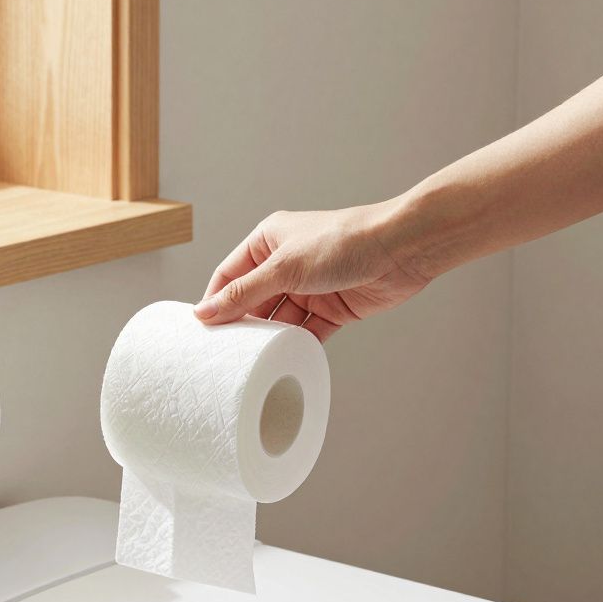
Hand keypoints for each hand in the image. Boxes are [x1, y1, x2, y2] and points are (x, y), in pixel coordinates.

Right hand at [195, 199, 431, 340]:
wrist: (402, 249)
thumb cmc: (343, 242)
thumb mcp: (284, 267)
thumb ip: (244, 293)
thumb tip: (205, 312)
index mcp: (268, 241)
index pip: (229, 275)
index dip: (214, 302)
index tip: (201, 332)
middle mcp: (286, 263)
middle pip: (252, 301)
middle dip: (241, 325)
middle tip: (223, 353)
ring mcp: (310, 287)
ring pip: (279, 320)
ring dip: (269, 338)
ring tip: (252, 360)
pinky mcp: (332, 308)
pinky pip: (306, 332)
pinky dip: (297, 345)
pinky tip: (285, 359)